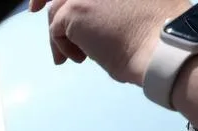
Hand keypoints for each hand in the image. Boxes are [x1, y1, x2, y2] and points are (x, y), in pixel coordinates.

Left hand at [28, 0, 189, 84]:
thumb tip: (92, 17)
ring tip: (79, 55)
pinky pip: (56, 30)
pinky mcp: (75, 9)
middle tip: (34, 9)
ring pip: (57, 10)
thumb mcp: (137, 5)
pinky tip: (82, 58)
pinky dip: (63, 46)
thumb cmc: (159, 34)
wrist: (163, 47)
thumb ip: (111, 5)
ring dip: (62, 34)